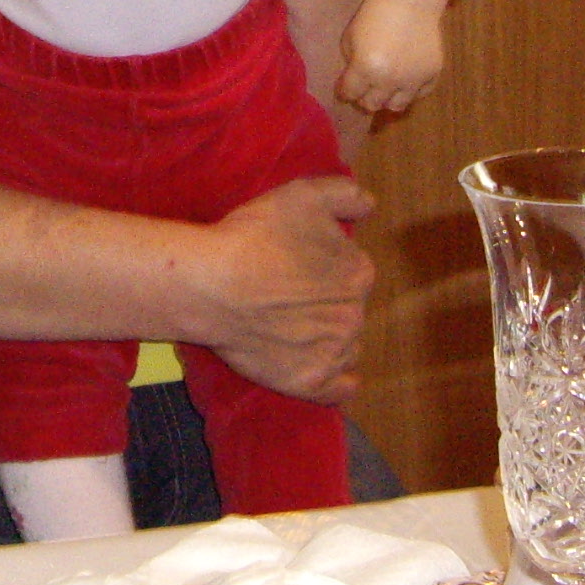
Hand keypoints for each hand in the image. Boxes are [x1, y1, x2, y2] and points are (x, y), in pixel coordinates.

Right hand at [192, 176, 375, 404]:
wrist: (214, 286)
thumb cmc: (255, 236)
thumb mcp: (302, 195)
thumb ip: (344, 194)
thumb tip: (370, 205)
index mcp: (358, 272)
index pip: (352, 273)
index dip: (325, 269)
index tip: (297, 268)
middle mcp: (355, 315)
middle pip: (347, 310)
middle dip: (326, 305)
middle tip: (288, 298)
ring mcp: (335, 352)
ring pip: (345, 347)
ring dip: (330, 340)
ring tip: (294, 331)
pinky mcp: (312, 383)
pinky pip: (340, 390)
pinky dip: (337, 383)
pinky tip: (322, 372)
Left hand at [335, 0, 447, 115]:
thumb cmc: (375, 14)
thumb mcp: (350, 36)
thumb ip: (349, 62)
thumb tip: (353, 79)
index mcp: (365, 69)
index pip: (350, 94)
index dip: (346, 91)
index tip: (346, 87)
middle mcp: (389, 80)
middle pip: (372, 105)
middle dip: (364, 97)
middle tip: (365, 87)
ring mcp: (413, 80)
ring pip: (396, 106)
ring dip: (387, 98)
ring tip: (386, 86)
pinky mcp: (432, 74)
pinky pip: (420, 94)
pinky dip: (411, 90)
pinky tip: (406, 78)